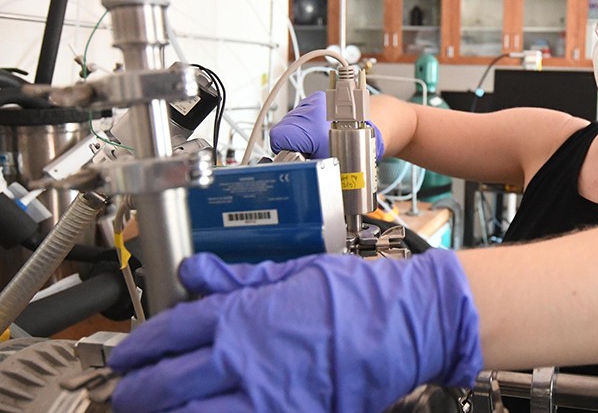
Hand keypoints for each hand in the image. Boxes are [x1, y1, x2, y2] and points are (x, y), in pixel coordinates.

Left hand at [107, 249, 482, 412]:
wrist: (406, 324)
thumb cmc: (358, 295)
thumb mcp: (295, 272)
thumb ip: (239, 277)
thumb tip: (194, 270)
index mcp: (245, 314)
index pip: (173, 331)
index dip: (140, 346)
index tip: (126, 356)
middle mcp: (246, 357)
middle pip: (170, 380)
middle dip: (137, 391)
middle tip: (124, 394)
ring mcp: (266, 394)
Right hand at [269, 91, 384, 159]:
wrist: (371, 126)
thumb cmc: (356, 146)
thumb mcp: (329, 165)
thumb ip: (308, 168)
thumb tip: (293, 175)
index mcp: (311, 126)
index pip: (278, 138)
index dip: (284, 150)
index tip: (297, 156)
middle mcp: (311, 110)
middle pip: (283, 129)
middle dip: (293, 144)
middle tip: (309, 152)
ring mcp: (313, 101)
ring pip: (290, 122)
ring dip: (298, 134)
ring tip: (316, 141)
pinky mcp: (316, 98)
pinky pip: (300, 114)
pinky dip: (304, 125)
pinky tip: (317, 132)